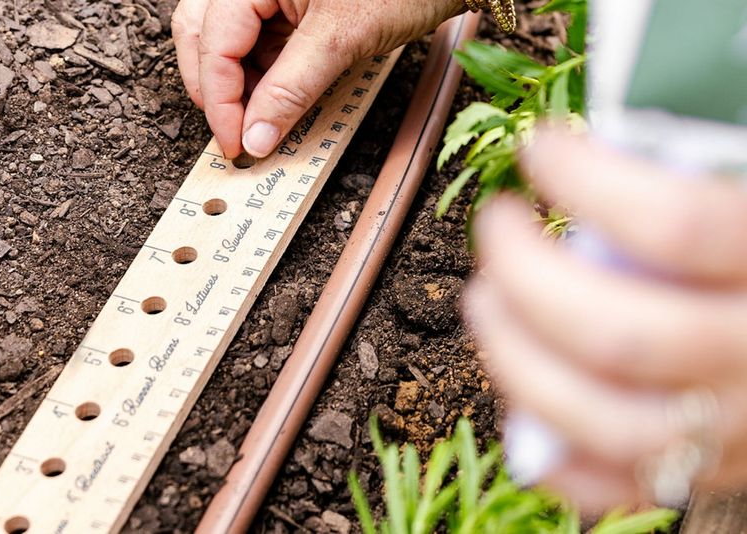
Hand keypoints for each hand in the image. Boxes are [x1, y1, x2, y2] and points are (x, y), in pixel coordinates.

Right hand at [171, 0, 464, 159]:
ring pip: (225, 40)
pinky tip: (273, 101)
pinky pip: (256, 41)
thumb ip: (292, 88)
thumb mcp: (342, 39)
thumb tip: (256, 138)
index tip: (235, 145)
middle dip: (215, 89)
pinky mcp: (287, 4)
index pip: (213, 42)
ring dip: (235, 85)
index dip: (219, 100)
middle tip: (237, 135)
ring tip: (257, 122)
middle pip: (203, 35)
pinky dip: (260, 75)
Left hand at [463, 128, 746, 511]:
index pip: (678, 226)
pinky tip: (521, 394)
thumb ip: (706, 181)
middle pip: (620, 335)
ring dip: (516, 359)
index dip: (588, 181)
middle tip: (496, 224)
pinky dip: (550, 450)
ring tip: (486, 299)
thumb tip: (610, 140)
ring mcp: (736, 429)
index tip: (538, 148)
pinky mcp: (708, 471)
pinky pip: (616, 485)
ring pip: (605, 419)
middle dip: (525, 274)